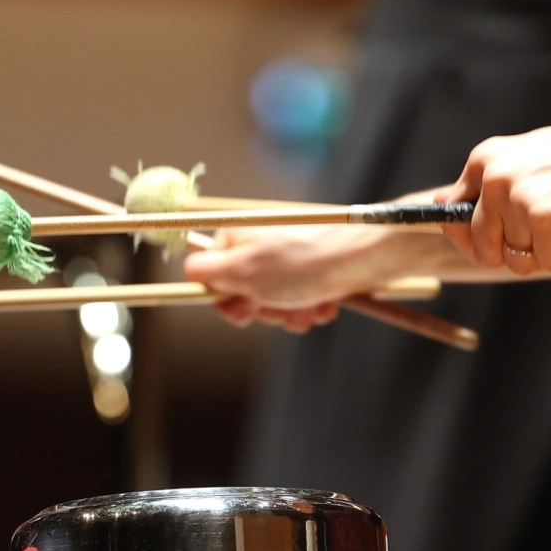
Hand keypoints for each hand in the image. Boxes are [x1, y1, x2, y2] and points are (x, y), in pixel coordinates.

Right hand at [184, 223, 415, 333]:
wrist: (363, 257)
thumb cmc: (302, 262)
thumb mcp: (241, 268)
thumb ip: (205, 271)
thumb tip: (188, 271)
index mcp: (237, 236)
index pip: (211, 276)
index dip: (226, 301)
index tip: (244, 311)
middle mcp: (260, 244)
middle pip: (244, 294)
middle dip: (264, 310)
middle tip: (282, 305)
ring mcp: (288, 258)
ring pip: (274, 302)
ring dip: (290, 313)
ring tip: (309, 306)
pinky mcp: (313, 270)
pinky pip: (300, 300)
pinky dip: (311, 308)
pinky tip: (325, 304)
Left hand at [437, 117, 550, 274]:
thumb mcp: (524, 158)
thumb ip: (486, 185)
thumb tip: (441, 207)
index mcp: (485, 159)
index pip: (453, 213)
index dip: (470, 236)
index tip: (490, 243)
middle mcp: (496, 179)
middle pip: (485, 247)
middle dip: (512, 252)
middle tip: (545, 233)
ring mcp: (521, 201)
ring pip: (518, 259)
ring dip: (547, 251)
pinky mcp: (548, 223)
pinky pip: (549, 262)